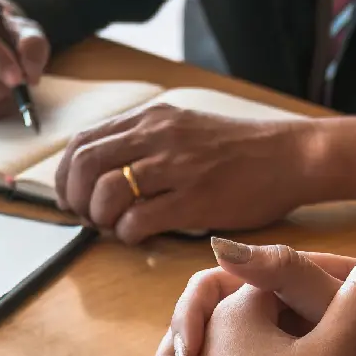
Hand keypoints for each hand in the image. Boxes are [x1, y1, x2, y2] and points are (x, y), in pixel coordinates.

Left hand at [53, 104, 321, 243]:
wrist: (290, 157)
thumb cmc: (239, 151)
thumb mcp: (185, 128)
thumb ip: (146, 142)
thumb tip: (104, 172)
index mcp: (152, 119)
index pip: (83, 141)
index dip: (66, 175)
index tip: (72, 197)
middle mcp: (158, 136)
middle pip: (86, 166)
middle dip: (76, 199)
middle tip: (88, 217)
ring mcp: (176, 167)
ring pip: (107, 192)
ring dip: (101, 218)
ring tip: (115, 227)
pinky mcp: (194, 199)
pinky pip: (138, 219)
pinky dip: (127, 233)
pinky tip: (139, 236)